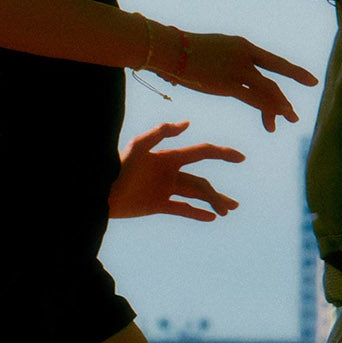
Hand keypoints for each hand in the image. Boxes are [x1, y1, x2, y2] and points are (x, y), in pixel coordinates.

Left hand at [108, 121, 246, 220]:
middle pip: (201, 181)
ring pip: (195, 195)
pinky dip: (196, 213)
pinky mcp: (157, 205)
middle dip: (217, 193)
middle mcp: (170, 172)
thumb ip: (161, 132)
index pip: (201, 153)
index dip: (222, 154)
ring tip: (226, 212)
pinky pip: (182, 209)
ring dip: (212, 202)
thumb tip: (187, 124)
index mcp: (169, 156)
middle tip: (234, 206)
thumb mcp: (138, 145)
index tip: (241, 158)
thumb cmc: (117, 166)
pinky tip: (211, 218)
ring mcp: (165, 189)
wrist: (100, 191)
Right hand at [155, 30, 317, 132]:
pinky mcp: (228, 84)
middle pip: (277, 73)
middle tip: (298, 110)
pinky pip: (255, 99)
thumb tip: (223, 72)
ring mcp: (238, 69)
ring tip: (291, 119)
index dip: (292, 72)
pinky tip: (276, 119)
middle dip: (290, 92)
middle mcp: (245, 55)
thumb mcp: (212, 51)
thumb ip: (224, 61)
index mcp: (242, 45)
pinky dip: (268, 109)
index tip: (308, 80)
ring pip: (269, 89)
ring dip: (281, 106)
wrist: (169, 49)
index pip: (272, 61)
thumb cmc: (183, 51)